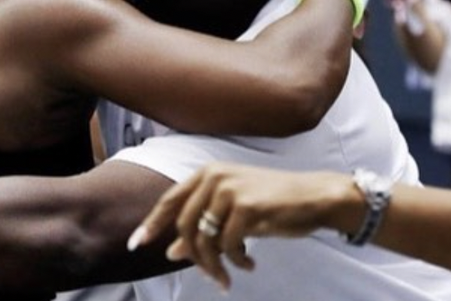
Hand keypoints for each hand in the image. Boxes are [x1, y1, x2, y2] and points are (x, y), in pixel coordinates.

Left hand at [128, 163, 361, 291]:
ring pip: (205, 238)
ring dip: (215, 265)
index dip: (151, 223)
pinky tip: (250, 264)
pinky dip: (236, 261)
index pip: (170, 201)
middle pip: (185, 225)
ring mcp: (229, 189)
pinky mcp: (247, 206)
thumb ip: (202, 228)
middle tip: (210, 277)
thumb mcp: (232, 215)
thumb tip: (171, 252)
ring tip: (228, 277)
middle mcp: (214, 176)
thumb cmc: (274, 204)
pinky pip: (228, 245)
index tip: (135, 244)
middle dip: (195, 258)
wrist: (315, 197)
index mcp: (207, 173)